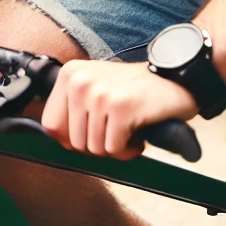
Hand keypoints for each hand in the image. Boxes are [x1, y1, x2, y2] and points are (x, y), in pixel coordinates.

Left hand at [41, 60, 198, 158]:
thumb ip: (72, 109)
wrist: (175, 79)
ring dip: (115, 148)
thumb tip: (55, 140)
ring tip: (128, 130)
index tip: (91, 135)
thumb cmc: (133, 90)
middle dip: (97, 146)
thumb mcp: (95, 89)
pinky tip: (138, 135)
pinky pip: (114, 149)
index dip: (71, 140)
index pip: (51, 125)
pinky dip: (128, 150)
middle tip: (116, 132)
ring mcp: (100, 94)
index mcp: (69, 75)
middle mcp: (81, 82)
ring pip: (94, 148)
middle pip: (73, 142)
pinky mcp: (121, 108)